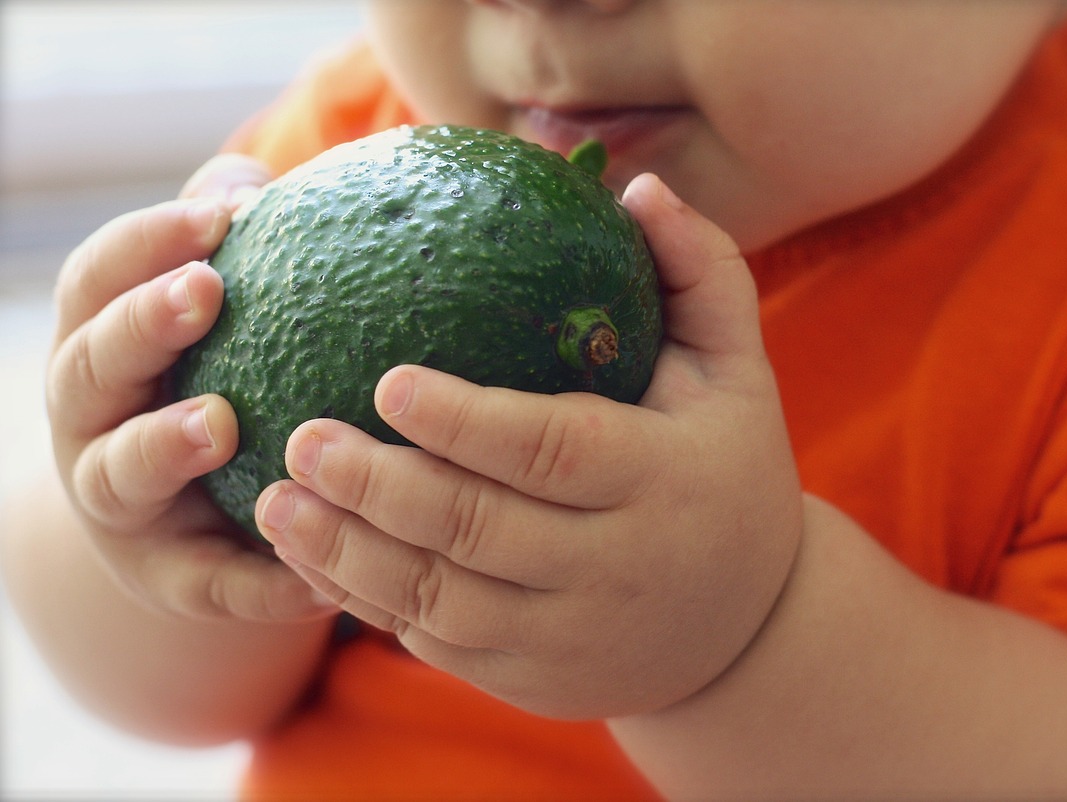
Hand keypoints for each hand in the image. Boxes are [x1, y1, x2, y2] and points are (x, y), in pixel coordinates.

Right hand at [46, 155, 334, 621]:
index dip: (144, 243)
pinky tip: (316, 569)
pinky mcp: (167, 578)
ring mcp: (119, 506)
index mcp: (99, 345)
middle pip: (90, 367)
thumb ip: (227, 251)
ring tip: (219, 424)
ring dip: (161, 444)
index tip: (215, 215)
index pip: (98, 281)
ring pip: (119, 474)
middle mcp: (90, 423)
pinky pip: (208, 582)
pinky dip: (256, 578)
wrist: (184, 524)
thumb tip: (263, 182)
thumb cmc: (208, 383)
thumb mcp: (206, 320)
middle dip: (139, 325)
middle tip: (205, 290)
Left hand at [256, 173, 804, 717]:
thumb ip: (700, 272)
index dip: (468, 422)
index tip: (387, 383)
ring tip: (276, 502)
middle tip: (301, 437)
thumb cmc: (728, 470)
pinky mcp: (530, 678)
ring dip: (348, 555)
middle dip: (380, 488)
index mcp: (662, 480)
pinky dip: (369, 603)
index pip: (555, 450)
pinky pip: (436, 643)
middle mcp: (615, 567)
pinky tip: (313, 558)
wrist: (746, 628)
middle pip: (480, 531)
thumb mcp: (738, 371)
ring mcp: (569, 635)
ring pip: (441, 601)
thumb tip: (637, 187)